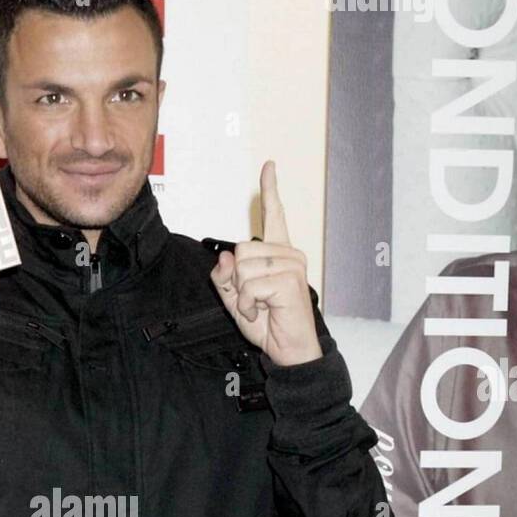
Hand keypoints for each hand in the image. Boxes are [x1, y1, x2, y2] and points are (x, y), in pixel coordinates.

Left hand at [210, 159, 322, 366]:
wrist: (289, 350)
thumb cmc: (268, 324)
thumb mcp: (236, 300)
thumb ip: (226, 278)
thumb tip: (224, 257)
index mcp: (278, 253)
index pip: (274, 215)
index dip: (270, 190)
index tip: (269, 166)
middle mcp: (289, 253)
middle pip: (241, 250)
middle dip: (237, 280)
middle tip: (253, 300)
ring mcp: (292, 264)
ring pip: (243, 268)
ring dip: (243, 296)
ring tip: (261, 308)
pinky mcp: (289, 279)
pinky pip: (250, 286)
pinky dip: (248, 305)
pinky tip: (263, 312)